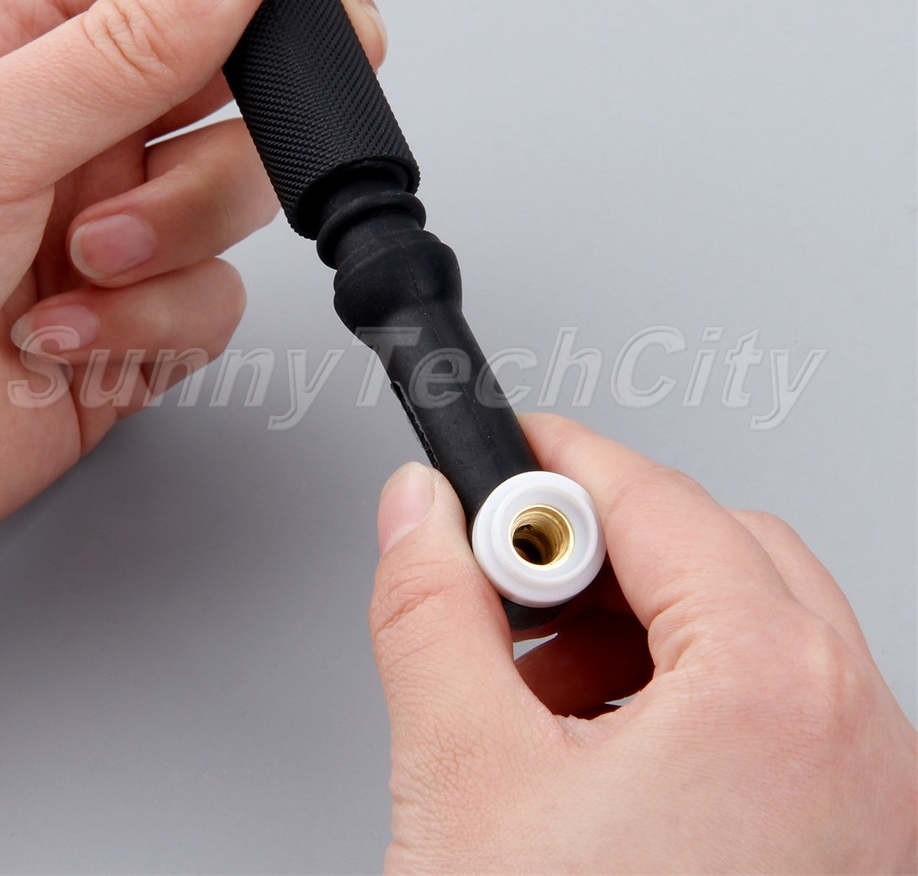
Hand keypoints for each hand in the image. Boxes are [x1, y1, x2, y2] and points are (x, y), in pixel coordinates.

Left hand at [0, 0, 436, 557]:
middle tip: (237, 142)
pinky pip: (214, 303)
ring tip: (83, 270)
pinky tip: (72, 337)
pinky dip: (157, 324)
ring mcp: (116, 228)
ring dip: (173, 242)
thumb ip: (124, 48)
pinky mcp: (140, 320)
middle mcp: (77, 134)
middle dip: (235, 137)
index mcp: (17, 46)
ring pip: (235, 206)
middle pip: (234, 95)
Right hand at [372, 413, 916, 872]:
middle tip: (511, 577)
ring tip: (544, 684)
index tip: (509, 450)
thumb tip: (417, 513)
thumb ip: (428, 609)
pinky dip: (683, 690)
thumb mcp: (462, 779)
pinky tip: (604, 750)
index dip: (563, 460)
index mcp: (775, 692)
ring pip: (750, 620)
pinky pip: (774, 703)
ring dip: (638, 621)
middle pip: (717, 545)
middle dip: (599, 546)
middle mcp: (857, 735)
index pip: (657, 497)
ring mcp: (870, 793)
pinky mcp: (850, 838)